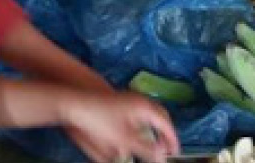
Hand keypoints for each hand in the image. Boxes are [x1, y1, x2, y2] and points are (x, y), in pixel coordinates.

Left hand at [58, 90, 179, 162]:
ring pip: (152, 112)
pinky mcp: (124, 101)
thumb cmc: (101, 120)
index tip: (175, 153)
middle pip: (162, 116)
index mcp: (145, 107)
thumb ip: (145, 149)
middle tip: (169, 148)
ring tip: (157, 142)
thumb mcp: (124, 140)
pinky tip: (140, 133)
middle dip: (166, 132)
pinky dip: (147, 123)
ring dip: (157, 127)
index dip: (172, 139)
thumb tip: (162, 157)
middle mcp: (142, 100)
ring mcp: (133, 98)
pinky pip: (144, 111)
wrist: (79, 104)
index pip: (166, 123)